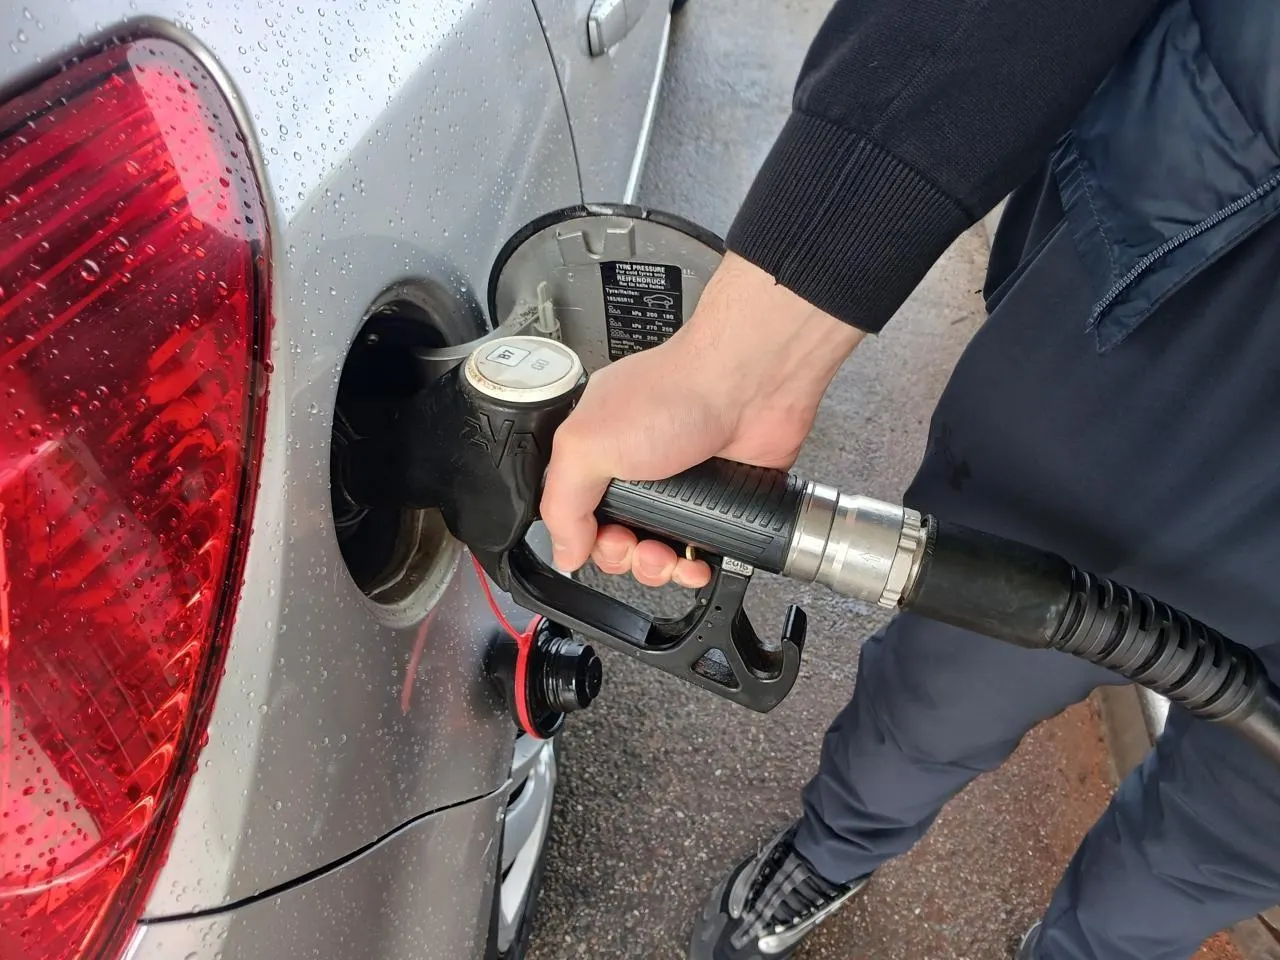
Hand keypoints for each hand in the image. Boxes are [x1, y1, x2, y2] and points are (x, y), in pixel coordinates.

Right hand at [539, 252, 863, 587]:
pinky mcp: (719, 499)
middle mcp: (636, 466)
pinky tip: (698, 562)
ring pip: (658, 551)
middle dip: (625, 557)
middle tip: (638, 545)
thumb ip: (562, 502)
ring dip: (660, 568)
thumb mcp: (588, 445)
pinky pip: (701, 549)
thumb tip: (564, 551)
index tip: (603, 539)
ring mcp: (679, 484)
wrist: (750, 385)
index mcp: (597, 449)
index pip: (576, 512)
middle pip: (616, 538)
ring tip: (671, 557)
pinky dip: (697, 566)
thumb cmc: (677, 392)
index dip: (586, 539)